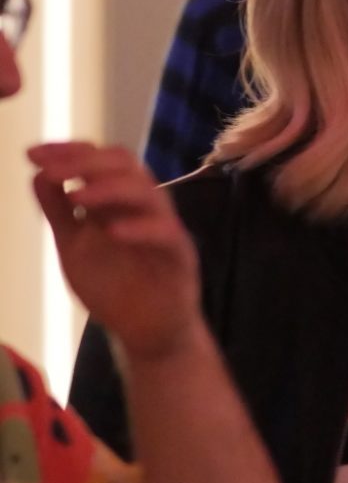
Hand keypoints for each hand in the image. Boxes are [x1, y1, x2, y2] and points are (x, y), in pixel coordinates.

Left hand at [29, 143, 201, 360]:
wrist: (147, 332)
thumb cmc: (115, 287)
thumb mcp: (74, 245)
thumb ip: (59, 211)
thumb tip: (38, 173)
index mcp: (119, 202)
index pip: (99, 160)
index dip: (68, 150)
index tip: (32, 153)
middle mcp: (143, 208)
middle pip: (126, 166)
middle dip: (86, 162)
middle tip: (51, 169)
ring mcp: (165, 230)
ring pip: (149, 193)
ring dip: (110, 189)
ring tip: (75, 196)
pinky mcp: (181, 257)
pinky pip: (167, 234)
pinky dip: (141, 229)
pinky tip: (112, 232)